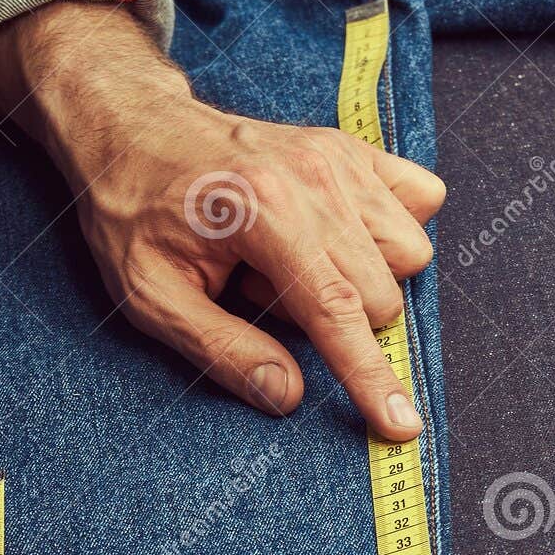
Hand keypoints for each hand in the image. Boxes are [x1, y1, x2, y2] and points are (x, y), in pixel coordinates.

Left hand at [0, 2, 445, 440]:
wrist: (132, 128)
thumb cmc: (135, 212)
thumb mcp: (151, 296)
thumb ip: (222, 350)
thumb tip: (287, 394)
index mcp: (266, 213)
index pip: (339, 314)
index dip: (372, 380)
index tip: (401, 426)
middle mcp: (315, 178)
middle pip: (381, 295)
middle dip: (339, 321)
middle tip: (264, 293)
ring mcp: (340, 158)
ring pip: (409, 254)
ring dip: (362, 279)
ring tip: (293, 262)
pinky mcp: (353, 148)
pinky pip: (422, 201)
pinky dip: (392, 233)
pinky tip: (339, 236)